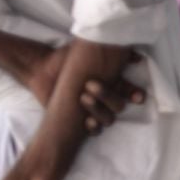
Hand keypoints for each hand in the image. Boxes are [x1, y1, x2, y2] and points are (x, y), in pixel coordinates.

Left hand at [14, 38, 144, 129]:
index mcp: (111, 84)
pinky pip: (94, 131)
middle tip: (90, 85)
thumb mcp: (86, 50)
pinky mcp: (81, 122)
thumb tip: (134, 55)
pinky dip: (93, 128)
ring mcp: (94, 112)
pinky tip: (87, 122)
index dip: (134, 94)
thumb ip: (107, 48)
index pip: (129, 92)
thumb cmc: (64, 58)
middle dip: (108, 97)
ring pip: (108, 119)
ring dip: (99, 111)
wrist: (41, 70)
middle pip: (118, 106)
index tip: (137, 96)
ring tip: (82, 98)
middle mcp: (105, 100)